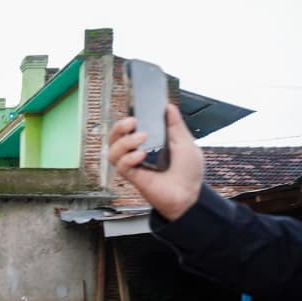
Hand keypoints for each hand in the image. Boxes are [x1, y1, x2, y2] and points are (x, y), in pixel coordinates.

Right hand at [106, 103, 203, 220]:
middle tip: (132, 122)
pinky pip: (120, 165)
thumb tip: (168, 106)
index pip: (130, 128)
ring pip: (113, 150)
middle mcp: (136, 152)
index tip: (135, 112)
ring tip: (141, 139)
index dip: (128, 120)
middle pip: (115, 137)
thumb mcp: (185, 142)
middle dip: (119, 127)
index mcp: (149, 142)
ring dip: (124, 142)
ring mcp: (133, 164)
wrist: (189, 194)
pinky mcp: (131, 177)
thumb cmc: (188, 172)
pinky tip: (141, 156)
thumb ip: (175, 125)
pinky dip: (128, 158)